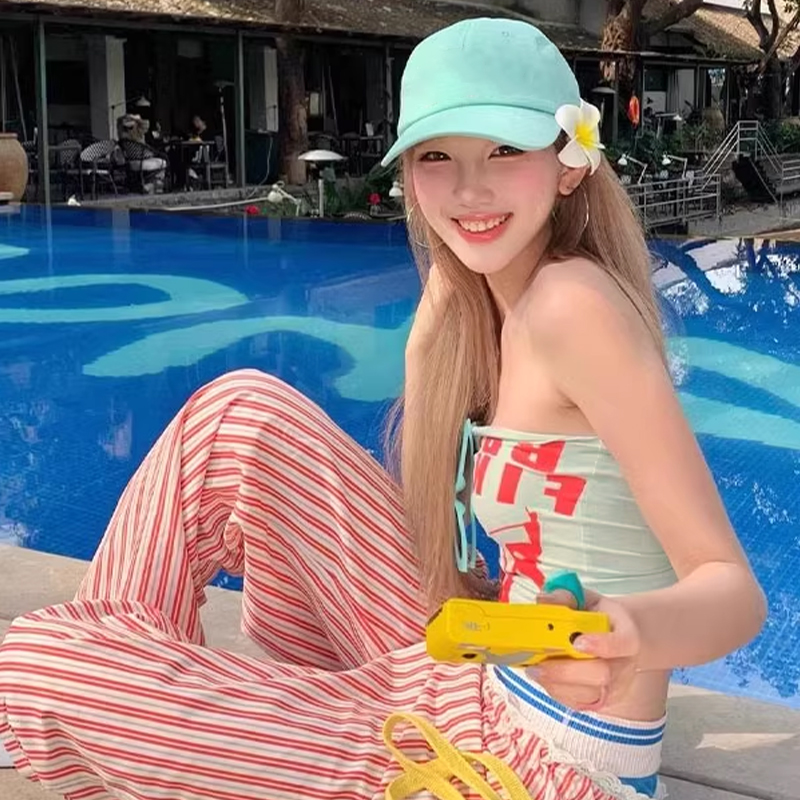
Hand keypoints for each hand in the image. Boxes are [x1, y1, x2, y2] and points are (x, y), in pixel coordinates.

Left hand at [526, 588, 640, 711]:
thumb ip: (565, 596)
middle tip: (538, 665)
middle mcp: (625, 666)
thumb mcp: (585, 599)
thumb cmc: (598, 617)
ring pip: (588, 695)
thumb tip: (543, 600)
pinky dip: (556, 692)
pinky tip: (542, 678)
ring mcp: (615, 688)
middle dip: (567, 671)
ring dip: (557, 684)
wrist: (616, 638)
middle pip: (603, 674)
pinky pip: (578, 703)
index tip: (576, 642)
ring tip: (533, 670)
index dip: (601, 644)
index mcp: (628, 635)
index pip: (622, 643)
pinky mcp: (600, 702)